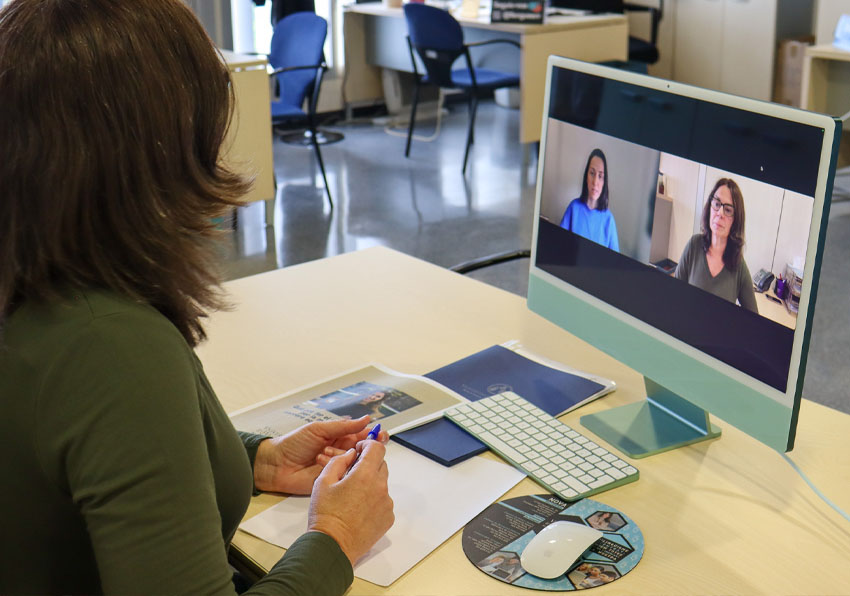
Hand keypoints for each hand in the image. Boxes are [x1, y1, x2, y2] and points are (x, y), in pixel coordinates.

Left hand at [253, 416, 387, 494]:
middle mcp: (340, 452)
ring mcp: (337, 467)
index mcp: (338, 437)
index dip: (373, 435)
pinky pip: (344, 476)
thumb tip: (365, 419)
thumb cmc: (294, 443)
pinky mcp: (332, 480)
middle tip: (372, 447)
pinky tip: (332, 465)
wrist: (275, 464)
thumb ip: (343, 426)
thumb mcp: (318, 429)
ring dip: (348, 457)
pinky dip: (342, 471)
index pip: (361, 435)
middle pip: (362, 451)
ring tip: (331, 453)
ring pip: (354, 464)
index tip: (382, 434)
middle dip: (368, 448)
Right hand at [308, 441, 394, 564]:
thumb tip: (350, 454)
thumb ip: (338, 461)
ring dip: (372, 483)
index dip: (368, 444)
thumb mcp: (323, 481)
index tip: (361, 448)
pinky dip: (375, 499)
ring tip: (353, 495)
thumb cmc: (326, 516)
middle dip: (369, 463)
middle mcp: (380, 487)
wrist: (332, 545)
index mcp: (364, 475)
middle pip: (381, 464)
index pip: (377, 448)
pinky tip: (359, 508)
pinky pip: (384, 500)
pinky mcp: (388, 517)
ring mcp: (386, 503)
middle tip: (353, 472)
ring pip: (383, 483)